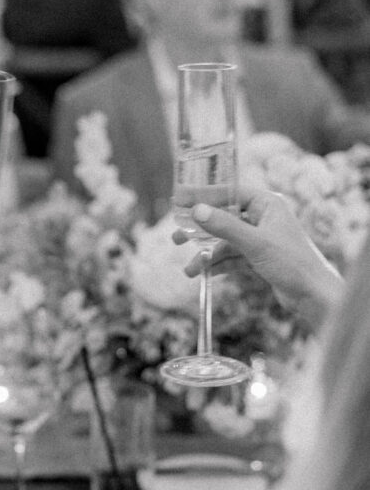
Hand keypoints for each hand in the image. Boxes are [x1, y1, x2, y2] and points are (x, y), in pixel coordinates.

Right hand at [172, 190, 343, 330]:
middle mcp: (262, 217)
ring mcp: (260, 238)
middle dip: (199, 230)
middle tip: (176, 236)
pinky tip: (203, 274)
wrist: (313, 296)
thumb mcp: (255, 243)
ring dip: (206, 254)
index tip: (179, 201)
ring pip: (224, 241)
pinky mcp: (258, 257)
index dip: (203, 196)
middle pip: (223, 217)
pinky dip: (217, 265)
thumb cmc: (292, 263)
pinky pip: (231, 257)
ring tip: (189, 269)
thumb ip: (225, 227)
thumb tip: (196, 211)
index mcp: (267, 203)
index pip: (229, 192)